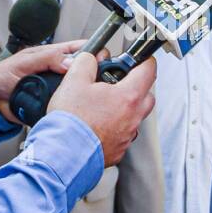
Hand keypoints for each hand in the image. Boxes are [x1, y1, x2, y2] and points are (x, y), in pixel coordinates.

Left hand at [0, 39, 97, 123]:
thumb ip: (46, 59)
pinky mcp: (56, 104)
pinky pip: (70, 106)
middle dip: (95, 75)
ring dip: (85, 93)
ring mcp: (59, 88)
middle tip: (98, 80)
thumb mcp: (24, 62)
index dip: (94, 52)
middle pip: (86, 71)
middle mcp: (60, 71)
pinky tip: (78, 110)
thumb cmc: (2, 75)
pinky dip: (74, 108)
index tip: (101, 59)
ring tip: (90, 97)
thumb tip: (70, 61)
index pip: (81, 49)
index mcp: (54, 55)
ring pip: (81, 90)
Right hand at [48, 51, 155, 166]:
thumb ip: (86, 63)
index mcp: (128, 97)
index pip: (149, 71)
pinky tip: (97, 126)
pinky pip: (122, 135)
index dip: (145, 61)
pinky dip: (114, 128)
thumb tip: (90, 58)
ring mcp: (126, 136)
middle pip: (146, 97)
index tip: (141, 59)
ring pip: (134, 118)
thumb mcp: (74, 80)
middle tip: (119, 83)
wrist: (63, 154)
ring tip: (103, 106)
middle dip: (137, 87)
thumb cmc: (70, 121)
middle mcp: (133, 118)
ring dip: (124, 109)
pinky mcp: (118, 151)